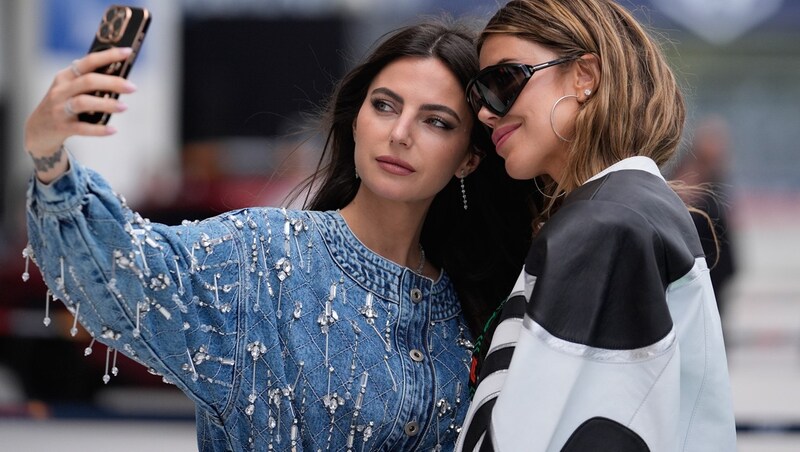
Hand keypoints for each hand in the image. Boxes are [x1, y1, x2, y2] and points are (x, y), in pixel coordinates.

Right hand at [24, 47, 136, 180]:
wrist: (38, 130)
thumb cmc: (62, 106)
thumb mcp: (70, 89)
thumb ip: (89, 81)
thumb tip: (119, 75)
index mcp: (66, 76)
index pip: (88, 61)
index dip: (108, 56)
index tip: (128, 52)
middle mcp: (61, 90)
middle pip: (88, 81)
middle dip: (113, 82)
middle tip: (133, 87)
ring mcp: (59, 108)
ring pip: (84, 102)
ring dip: (107, 104)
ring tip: (124, 107)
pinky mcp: (62, 127)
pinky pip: (83, 128)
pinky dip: (99, 130)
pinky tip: (113, 130)